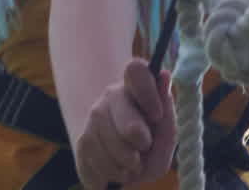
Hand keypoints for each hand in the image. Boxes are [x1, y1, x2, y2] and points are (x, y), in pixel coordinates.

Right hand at [73, 58, 175, 188]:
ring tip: (134, 163)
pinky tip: (119, 170)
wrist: (127, 180)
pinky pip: (97, 154)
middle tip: (145, 146)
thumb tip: (164, 75)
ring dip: (127, 157)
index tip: (156, 115)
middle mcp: (113, 97)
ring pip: (108, 133)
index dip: (146, 89)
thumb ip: (166, 111)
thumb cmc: (151, 153)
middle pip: (119, 102)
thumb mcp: (166, 138)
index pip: (136, 69)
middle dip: (136, 132)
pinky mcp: (82, 139)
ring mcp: (95, 116)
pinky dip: (114, 170)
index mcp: (138, 90)